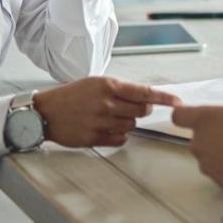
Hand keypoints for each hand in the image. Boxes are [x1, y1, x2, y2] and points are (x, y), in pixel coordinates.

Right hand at [33, 76, 178, 147]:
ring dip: (125, 122)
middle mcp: (106, 102)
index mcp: (108, 85)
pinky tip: (104, 128)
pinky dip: (118, 136)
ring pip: (131, 125)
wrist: (44, 112)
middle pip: (141, 111)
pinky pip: (120, 139)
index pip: (144, 92)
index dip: (164, 98)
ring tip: (107, 117)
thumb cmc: (70, 96)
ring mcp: (101, 121)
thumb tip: (144, 97)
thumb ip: (119, 89)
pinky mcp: (95, 137)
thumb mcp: (95, 83)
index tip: (177, 102)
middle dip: (139, 110)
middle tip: (124, 108)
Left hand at [172, 99, 222, 193]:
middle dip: (215, 136)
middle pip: (199, 137)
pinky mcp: (216, 182)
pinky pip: (219, 172)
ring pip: (210, 156)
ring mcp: (206, 164)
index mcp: (205, 119)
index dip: (185, 114)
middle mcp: (199, 142)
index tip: (191, 115)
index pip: (180, 115)